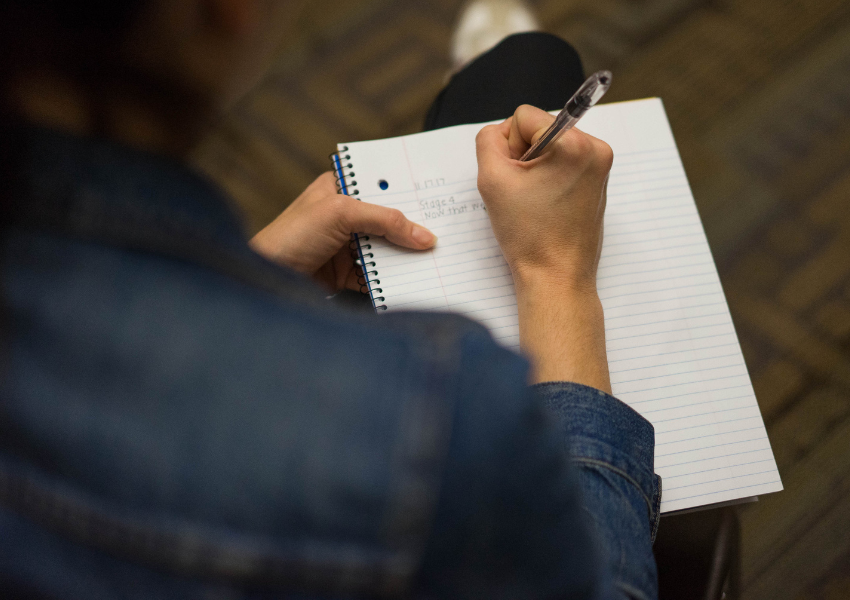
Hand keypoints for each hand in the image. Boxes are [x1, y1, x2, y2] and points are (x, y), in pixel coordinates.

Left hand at [250, 172, 435, 291]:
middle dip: (413, 226)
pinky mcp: (346, 273)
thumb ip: (384, 220)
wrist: (266, 280)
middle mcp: (344, 215)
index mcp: (339, 188)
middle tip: (445, 230)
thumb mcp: (341, 214)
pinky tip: (418, 279)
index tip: (437, 196)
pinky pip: (379, 274)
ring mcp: (346, 245)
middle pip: (388, 219)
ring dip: (408, 255)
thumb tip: (425, 236)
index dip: (407, 190)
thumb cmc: (291, 236)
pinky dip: (396, 278)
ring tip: (439, 257)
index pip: (380, 185)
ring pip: (387, 248)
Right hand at [475, 105, 613, 390]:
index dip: (509, 147)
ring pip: (550, 144)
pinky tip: (545, 204)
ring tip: (535, 201)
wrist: (556, 276)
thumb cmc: (529, 235)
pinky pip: (563, 161)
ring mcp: (600, 165)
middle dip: (524, 157)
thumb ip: (488, 141)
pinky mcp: (598, 180)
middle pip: (539, 127)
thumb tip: (501, 132)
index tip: (516, 179)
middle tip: (524, 193)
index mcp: (574, 144)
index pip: (523, 116)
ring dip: (535, 167)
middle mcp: (595, 148)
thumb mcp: (492, 180)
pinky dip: (549, 177)